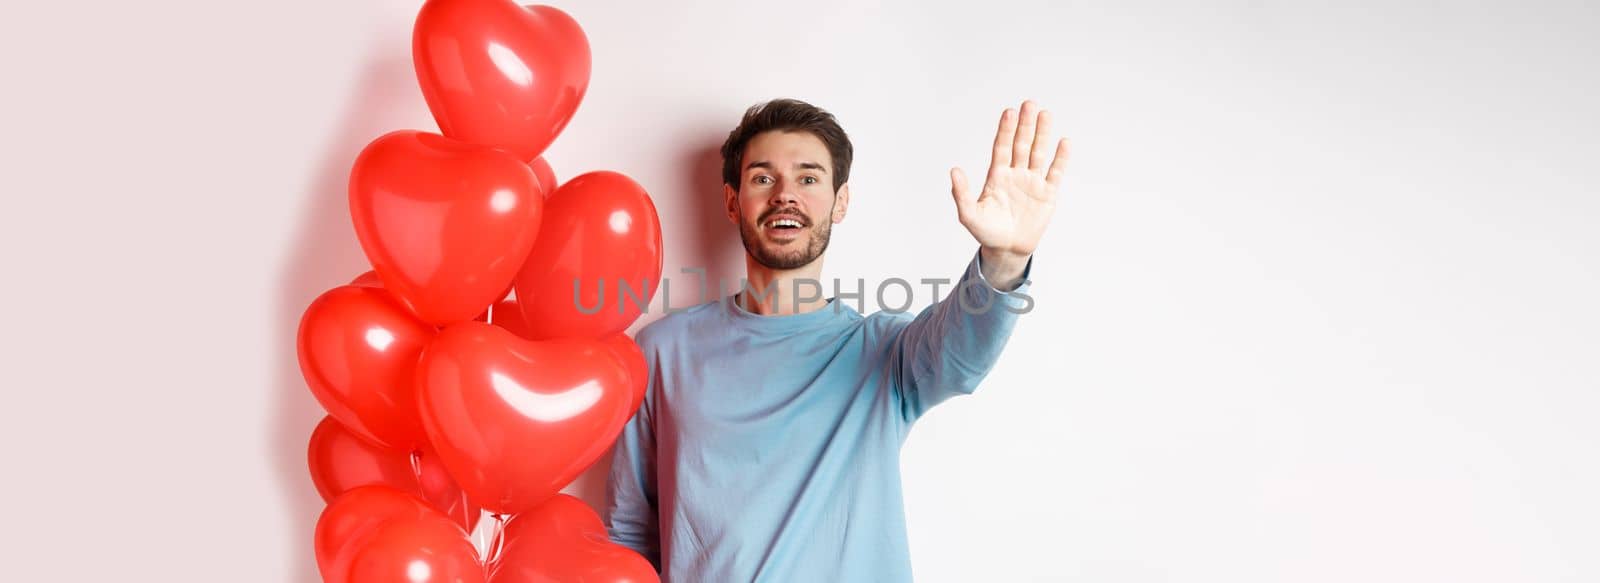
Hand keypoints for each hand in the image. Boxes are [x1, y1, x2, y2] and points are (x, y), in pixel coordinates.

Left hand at [951, 100, 1068, 267]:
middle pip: (1021, 144)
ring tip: (1045, 114)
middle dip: (1025, 125)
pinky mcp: (1047, 193)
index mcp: (997, 175)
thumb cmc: (987, 232)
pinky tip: (1064, 142)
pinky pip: (1055, 173)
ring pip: (1038, 153)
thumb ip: (961, 193)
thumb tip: (954, 171)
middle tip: (1029, 104)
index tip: (1009, 112)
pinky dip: (1060, 158)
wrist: (1008, 249)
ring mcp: (1032, 182)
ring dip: (1042, 134)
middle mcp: (1015, 173)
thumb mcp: (969, 215)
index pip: (1001, 147)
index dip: (1005, 130)